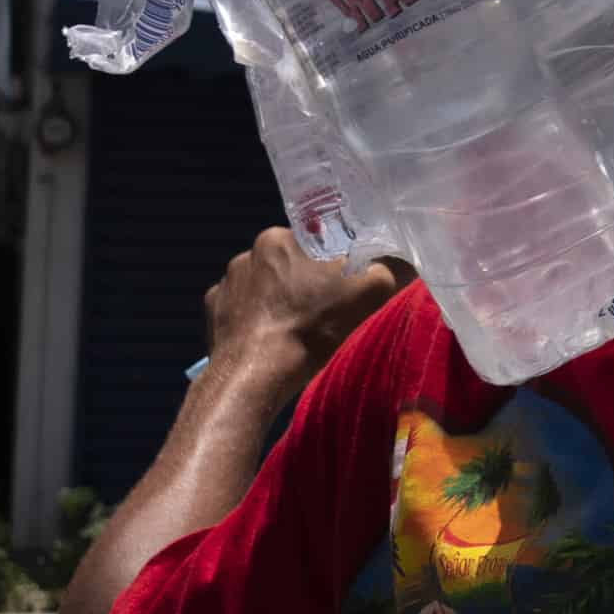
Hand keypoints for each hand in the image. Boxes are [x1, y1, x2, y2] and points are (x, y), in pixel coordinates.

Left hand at [202, 230, 404, 384]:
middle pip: (286, 265)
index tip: (339, 288)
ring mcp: (225, 284)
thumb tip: (401, 260)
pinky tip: (268, 340)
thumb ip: (388, 269)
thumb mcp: (368, 293)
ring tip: (293, 330)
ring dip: (276, 302)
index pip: (312, 244)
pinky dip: (254, 321)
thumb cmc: (311, 327)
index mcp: (278, 239)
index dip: (330, 266)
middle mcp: (246, 254)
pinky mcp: (212, 312)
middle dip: (301, 283)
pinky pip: (239, 310)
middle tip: (320, 312)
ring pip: (262, 288)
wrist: (257, 374)